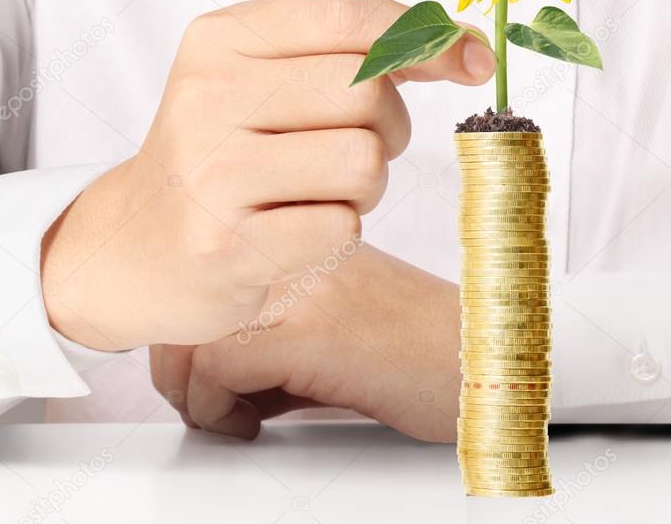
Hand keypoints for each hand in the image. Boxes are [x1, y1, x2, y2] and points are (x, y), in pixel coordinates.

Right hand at [41, 0, 492, 349]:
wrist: (135, 245)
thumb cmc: (225, 154)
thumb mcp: (267, 79)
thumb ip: (356, 54)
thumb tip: (465, 45)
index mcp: (223, 39)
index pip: (347, 15)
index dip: (426, 36)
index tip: (472, 59)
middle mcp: (210, 95)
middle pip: (368, 92)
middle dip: (388, 127)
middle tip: (349, 148)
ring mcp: (213, 172)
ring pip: (364, 162)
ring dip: (363, 187)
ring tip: (316, 192)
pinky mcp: (226, 244)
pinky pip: (342, 229)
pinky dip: (337, 233)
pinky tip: (292, 232)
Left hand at [150, 243, 460, 441]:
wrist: (494, 360)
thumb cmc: (434, 351)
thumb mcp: (346, 329)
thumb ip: (286, 339)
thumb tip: (225, 382)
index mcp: (313, 245)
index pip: (215, 265)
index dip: (190, 322)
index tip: (196, 369)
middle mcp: (304, 255)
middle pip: (193, 294)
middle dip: (177, 362)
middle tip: (198, 401)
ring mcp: (306, 289)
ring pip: (193, 327)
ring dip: (189, 388)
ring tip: (222, 415)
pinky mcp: (312, 332)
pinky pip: (218, 365)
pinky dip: (213, 409)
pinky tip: (247, 425)